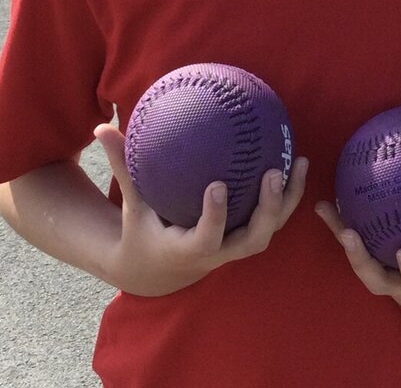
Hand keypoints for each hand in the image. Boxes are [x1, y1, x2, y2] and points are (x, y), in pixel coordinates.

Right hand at [95, 123, 308, 296]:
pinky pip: (271, 219)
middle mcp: (217, 253)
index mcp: (187, 250)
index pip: (206, 238)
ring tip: (298, 162)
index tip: (218, 186)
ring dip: (287, 201)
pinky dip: (285, 196)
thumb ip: (121, 168)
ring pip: (269, 231)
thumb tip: (102, 129)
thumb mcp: (130, 205)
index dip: (215, 217)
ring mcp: (234, 248)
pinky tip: (294, 161)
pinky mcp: (244, 238)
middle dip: (267, 211)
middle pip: (252, 241)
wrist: (156, 272)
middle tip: (271, 174)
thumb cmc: (141, 232)